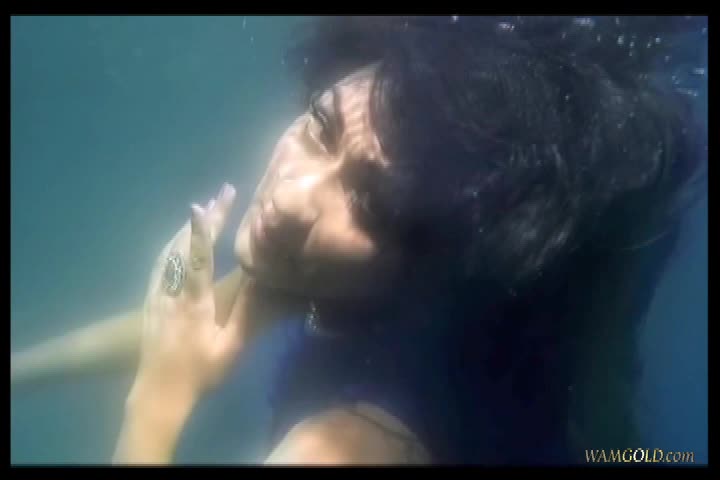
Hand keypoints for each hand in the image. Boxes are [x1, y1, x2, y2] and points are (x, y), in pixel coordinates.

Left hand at [133, 183, 239, 400]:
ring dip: (189, 227)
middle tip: (223, 194)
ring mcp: (157, 293)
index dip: (202, 231)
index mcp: (194, 303)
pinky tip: (181, 238)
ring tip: (208, 208)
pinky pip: (161, 261)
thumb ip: (248, 315)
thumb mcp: (230, 350)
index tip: (206, 204)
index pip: (198, 259)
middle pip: (185, 246)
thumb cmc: (200, 373)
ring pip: (170, 250)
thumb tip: (264, 282)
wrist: (158, 393)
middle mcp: (172, 291)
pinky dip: (174, 242)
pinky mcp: (150, 299)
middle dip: (205, 218)